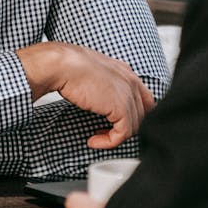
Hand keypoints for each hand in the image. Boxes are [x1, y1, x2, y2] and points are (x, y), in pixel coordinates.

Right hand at [16, 42, 154, 146]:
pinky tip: (94, 140)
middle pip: (142, 114)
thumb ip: (105, 84)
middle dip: (126, 127)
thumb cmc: (70, 67)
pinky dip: (109, 142)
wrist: (63, 66)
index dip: (134, 114)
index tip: (117, 123)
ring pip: (134, 126)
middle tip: (106, 132)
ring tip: (97, 136)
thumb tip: (101, 99)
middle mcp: (132, 82)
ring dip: (114, 136)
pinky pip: (123, 134)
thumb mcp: (95, 73)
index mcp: (127, 72)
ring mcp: (129, 95)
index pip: (144, 99)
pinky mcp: (121, 109)